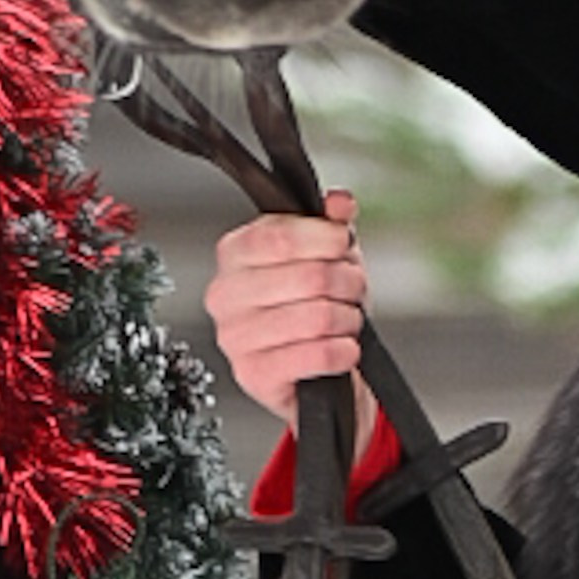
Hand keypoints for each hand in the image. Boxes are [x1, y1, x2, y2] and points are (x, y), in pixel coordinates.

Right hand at [204, 190, 377, 458]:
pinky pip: (316, 355)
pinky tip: (343, 348)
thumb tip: (340, 203)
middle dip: (347, 282)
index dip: (324, 237)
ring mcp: (235, 338)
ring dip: (348, 318)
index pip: (280, 235)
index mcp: (235, 253)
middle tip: (352, 288)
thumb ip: (331, 223)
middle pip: (308, 276)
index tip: (343, 243)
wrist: (313, 369)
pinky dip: (343, 351)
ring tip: (347, 319)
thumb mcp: (325, 255)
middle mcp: (225, 294)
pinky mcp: (253, 376)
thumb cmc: (313, 304)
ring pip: (318, 317)